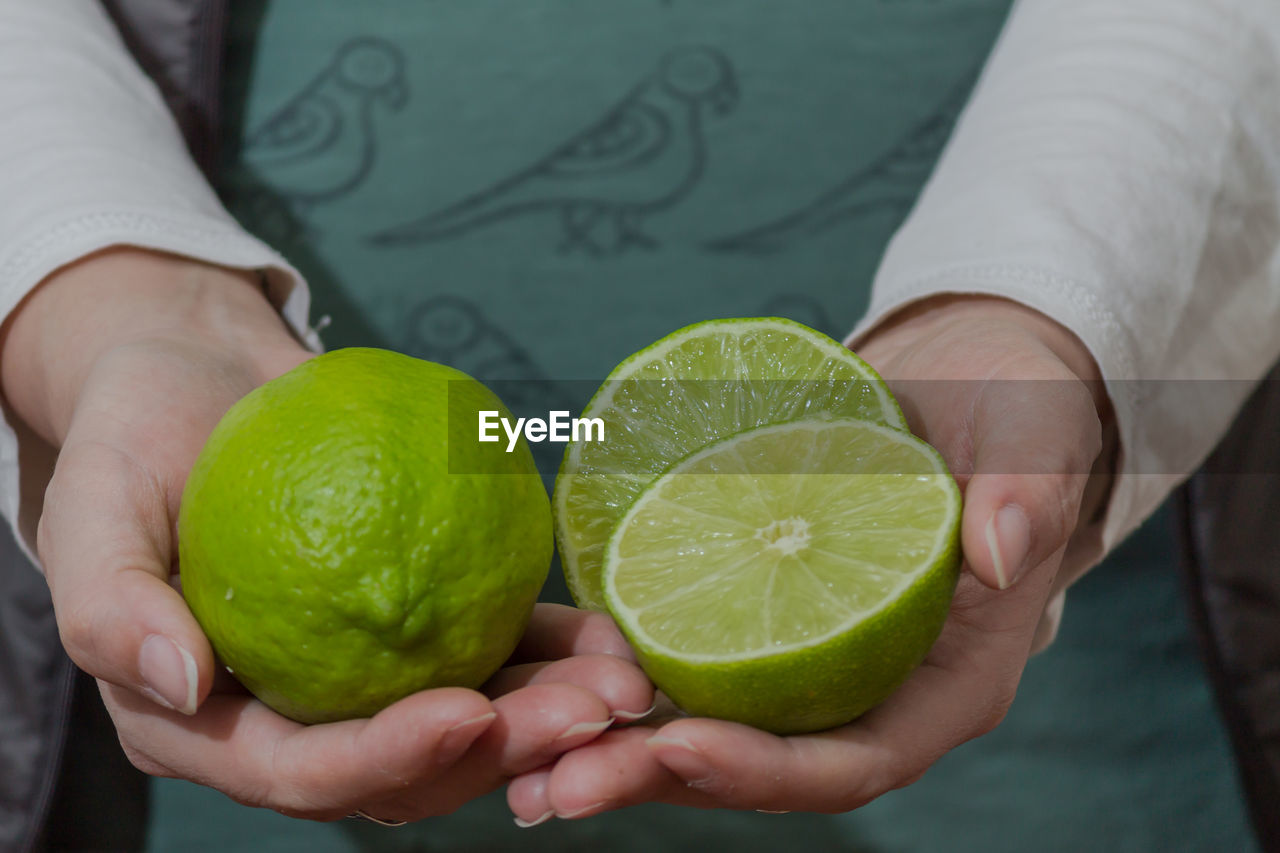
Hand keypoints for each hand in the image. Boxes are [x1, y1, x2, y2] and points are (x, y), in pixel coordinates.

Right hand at [2, 248, 652, 821]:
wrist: (202, 380)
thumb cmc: (135, 437)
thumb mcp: (93, 504)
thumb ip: (109, 604)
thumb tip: (180, 684)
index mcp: (206, 724)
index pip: (297, 771)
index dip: (382, 759)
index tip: (467, 714)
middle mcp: (291, 719)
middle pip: (403, 768)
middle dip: (500, 756)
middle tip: (588, 716)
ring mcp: (361, 678)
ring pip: (464, 723)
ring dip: (549, 717)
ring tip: (625, 684)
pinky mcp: (416, 628)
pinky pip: (489, 651)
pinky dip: (551, 652)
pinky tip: (611, 635)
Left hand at [507, 295, 1112, 820]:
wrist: (963, 390)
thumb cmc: (1014, 415)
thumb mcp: (1034, 440)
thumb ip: (1029, 493)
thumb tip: (1001, 548)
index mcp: (948, 684)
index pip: (858, 759)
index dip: (770, 769)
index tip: (680, 744)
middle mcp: (869, 693)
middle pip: (762, 768)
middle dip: (658, 780)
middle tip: (558, 784)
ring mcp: (807, 664)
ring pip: (708, 734)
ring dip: (615, 754)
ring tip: (519, 766)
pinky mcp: (754, 621)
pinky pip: (684, 670)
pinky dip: (616, 687)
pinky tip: (540, 687)